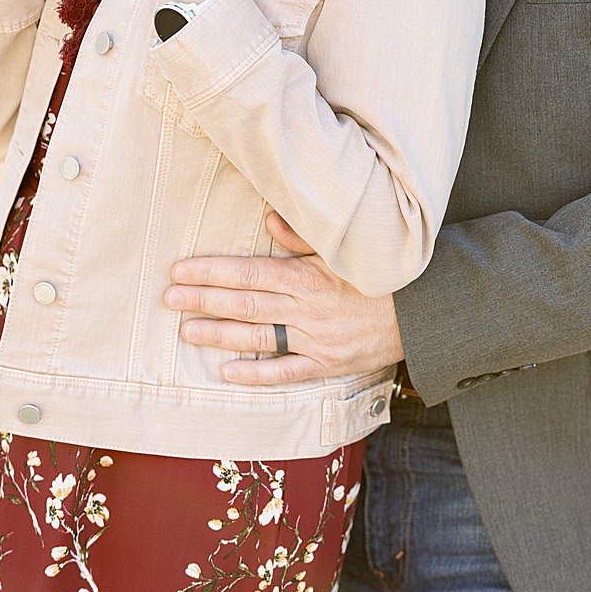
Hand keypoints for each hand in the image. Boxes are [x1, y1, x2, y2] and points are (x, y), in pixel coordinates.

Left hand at [164, 213, 404, 382]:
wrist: (422, 313)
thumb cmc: (376, 275)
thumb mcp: (342, 249)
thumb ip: (302, 236)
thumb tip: (268, 218)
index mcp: (307, 276)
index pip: (248, 273)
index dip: (211, 272)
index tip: (180, 271)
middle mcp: (307, 308)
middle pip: (245, 304)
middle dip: (203, 300)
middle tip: (168, 299)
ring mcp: (316, 339)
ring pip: (258, 337)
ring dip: (219, 334)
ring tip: (186, 330)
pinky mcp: (328, 365)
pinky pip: (286, 372)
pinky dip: (256, 373)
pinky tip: (226, 371)